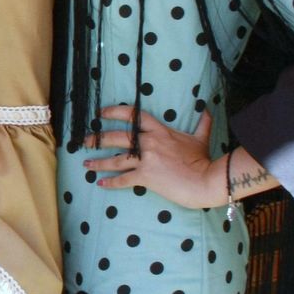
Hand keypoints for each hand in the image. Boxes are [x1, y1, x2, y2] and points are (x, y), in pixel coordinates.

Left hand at [84, 106, 222, 208]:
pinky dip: (111, 182)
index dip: (114, 112)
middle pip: (116, 137)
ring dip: (99, 162)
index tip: (101, 113)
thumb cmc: (203, 160)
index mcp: (159, 130)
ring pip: (115, 159)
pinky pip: (123, 180)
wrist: (206, 180)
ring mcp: (145, 160)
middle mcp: (148, 142)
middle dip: (98, 138)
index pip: (133, 115)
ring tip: (86, 164)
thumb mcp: (201, 138)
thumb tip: (208, 110)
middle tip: (85, 140)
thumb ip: (202, 124)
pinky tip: (100, 183)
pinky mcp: (145, 177)